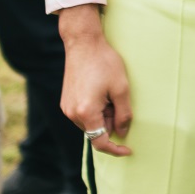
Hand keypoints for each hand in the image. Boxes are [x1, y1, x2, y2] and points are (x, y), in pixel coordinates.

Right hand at [56, 5, 133, 156]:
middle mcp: (73, 113)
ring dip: (103, 116)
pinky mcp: (66, 101)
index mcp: (86, 112)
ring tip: (109, 93)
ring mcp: (67, 107)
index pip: (100, 143)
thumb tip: (122, 133)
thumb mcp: (121, 89)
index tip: (129, 150)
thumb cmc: (104, 63)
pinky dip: (94, 110)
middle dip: (110, 123)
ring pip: (90, 123)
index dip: (116, 150)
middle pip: (96, 132)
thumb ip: (123, 115)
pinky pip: (83, 114)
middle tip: (118, 101)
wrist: (83, 43)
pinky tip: (100, 92)